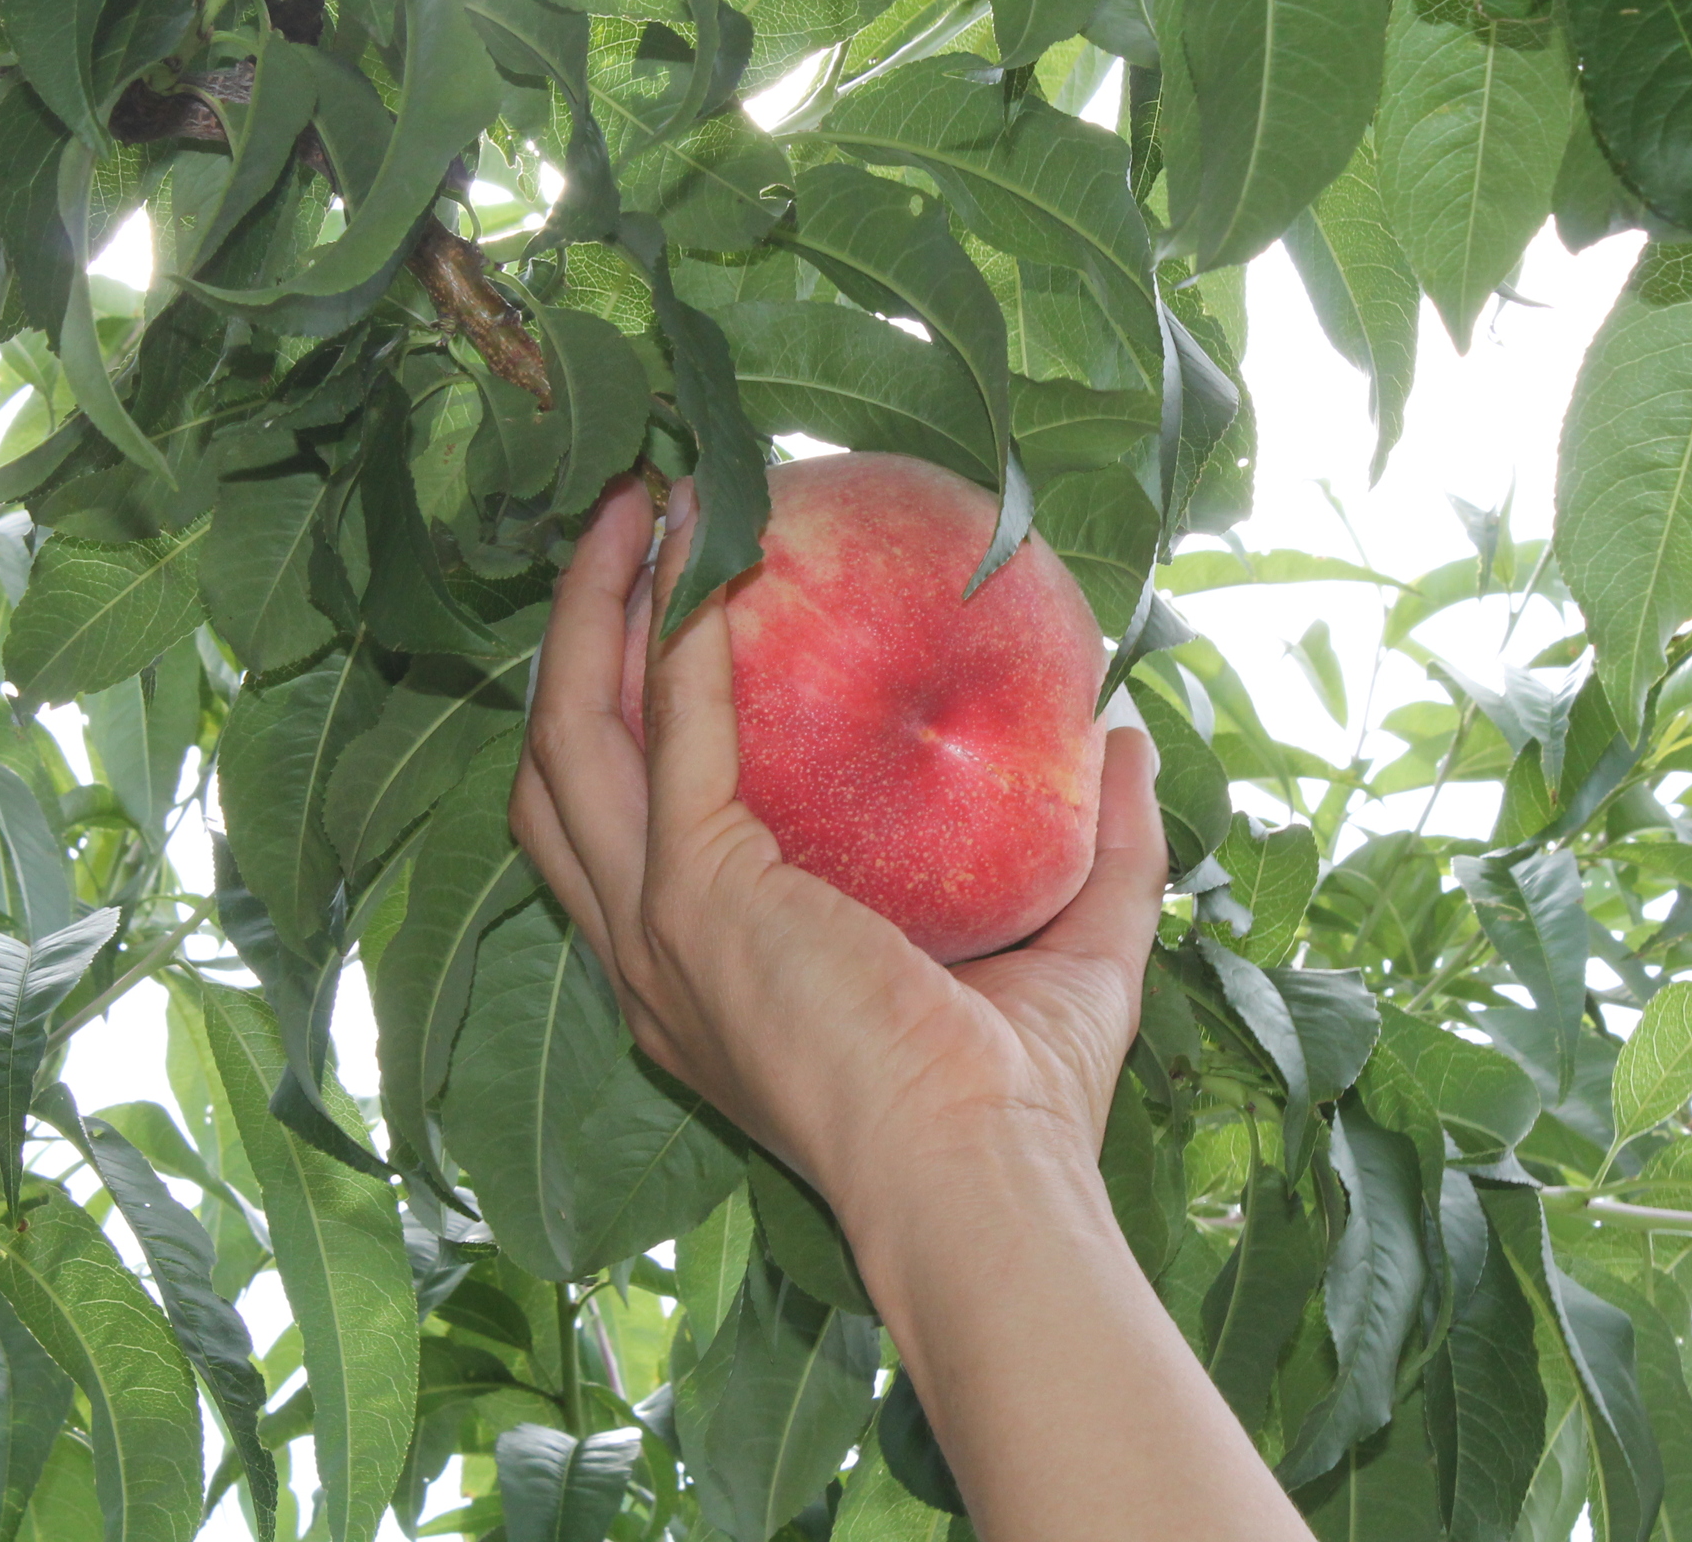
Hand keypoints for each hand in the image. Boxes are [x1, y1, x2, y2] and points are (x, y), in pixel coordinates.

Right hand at [508, 480, 1168, 1228]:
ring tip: (645, 503)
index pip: (618, 830)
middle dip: (576, 639)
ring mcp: (658, 931)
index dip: (626, 715)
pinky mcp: (697, 901)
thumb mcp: (1072, 954)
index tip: (674, 608)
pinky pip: (672, 734)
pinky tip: (711, 556)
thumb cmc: (1020, 1108)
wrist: (986, 1189)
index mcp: (702, 982)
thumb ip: (1105, 850)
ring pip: (573, 740)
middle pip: (563, 768)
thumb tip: (1128, 742)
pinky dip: (681, 637)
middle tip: (635, 520)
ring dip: (596, 613)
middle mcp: (651, 958)